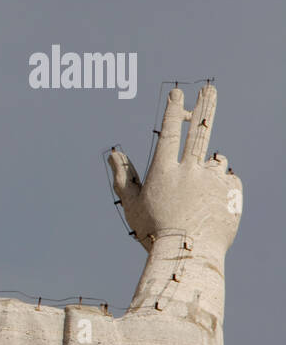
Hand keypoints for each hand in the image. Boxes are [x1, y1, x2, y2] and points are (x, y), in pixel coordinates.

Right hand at [108, 84, 241, 255]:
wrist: (188, 254)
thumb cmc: (153, 232)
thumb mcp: (131, 204)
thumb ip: (122, 176)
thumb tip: (114, 153)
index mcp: (164, 171)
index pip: (170, 133)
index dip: (173, 111)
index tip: (178, 93)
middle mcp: (190, 171)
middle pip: (200, 131)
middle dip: (205, 106)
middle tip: (210, 89)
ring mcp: (212, 180)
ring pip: (215, 161)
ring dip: (208, 168)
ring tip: (198, 196)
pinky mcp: (230, 191)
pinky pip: (227, 180)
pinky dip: (220, 185)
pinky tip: (209, 204)